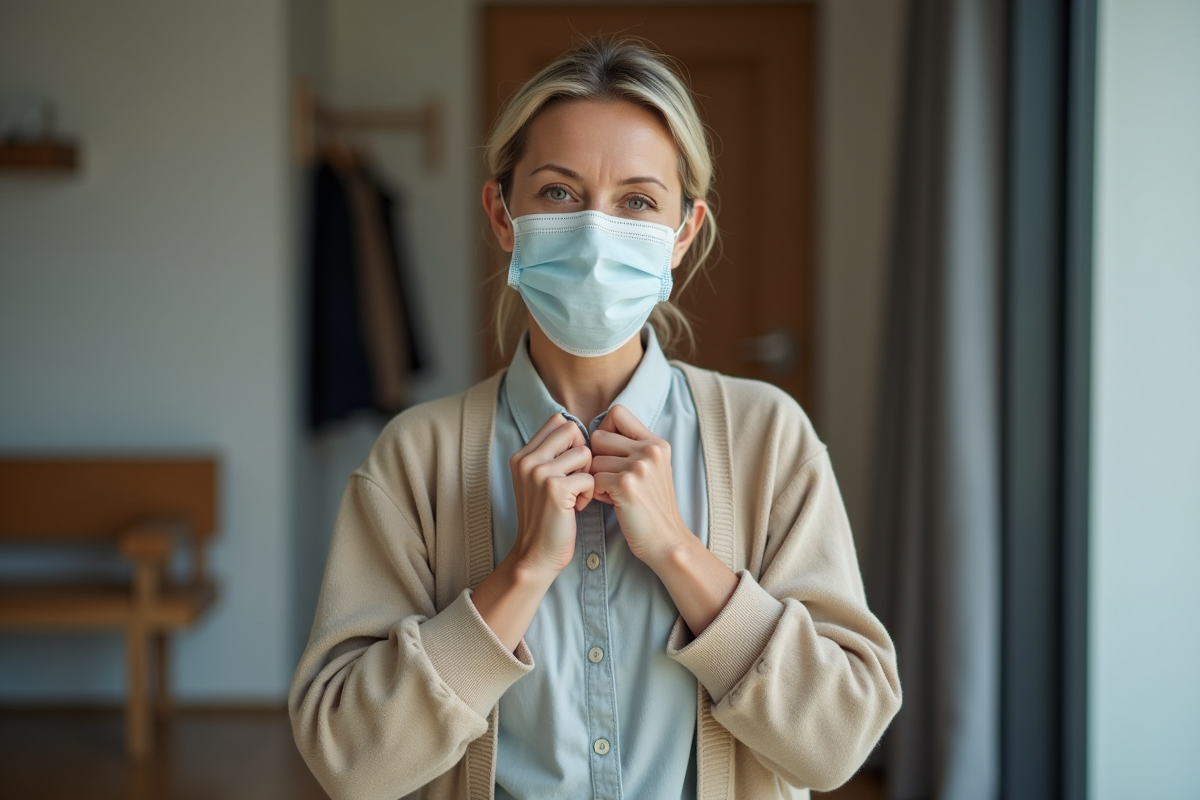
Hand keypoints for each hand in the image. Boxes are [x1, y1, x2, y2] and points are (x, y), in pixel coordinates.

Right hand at [507, 413, 594, 579]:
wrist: (536, 554)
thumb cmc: (545, 517)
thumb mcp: (538, 481)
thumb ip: (550, 455)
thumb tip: (575, 430)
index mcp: (522, 455)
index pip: (557, 421)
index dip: (573, 440)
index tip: (571, 465)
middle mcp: (527, 460)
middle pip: (571, 429)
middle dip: (583, 452)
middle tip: (577, 477)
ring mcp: (539, 473)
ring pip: (584, 452)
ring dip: (588, 475)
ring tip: (576, 495)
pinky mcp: (555, 489)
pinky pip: (590, 477)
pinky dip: (590, 493)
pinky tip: (577, 507)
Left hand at [588, 404, 691, 565]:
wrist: (666, 540)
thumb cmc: (652, 506)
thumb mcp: (652, 469)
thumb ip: (631, 448)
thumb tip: (595, 432)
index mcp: (656, 443)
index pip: (617, 412)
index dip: (604, 429)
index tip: (608, 451)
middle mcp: (650, 450)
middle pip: (599, 436)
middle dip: (597, 458)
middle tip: (609, 478)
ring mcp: (639, 466)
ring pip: (593, 460)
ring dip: (596, 478)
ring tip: (613, 493)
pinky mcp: (627, 485)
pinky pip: (594, 479)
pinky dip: (597, 493)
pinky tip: (612, 502)